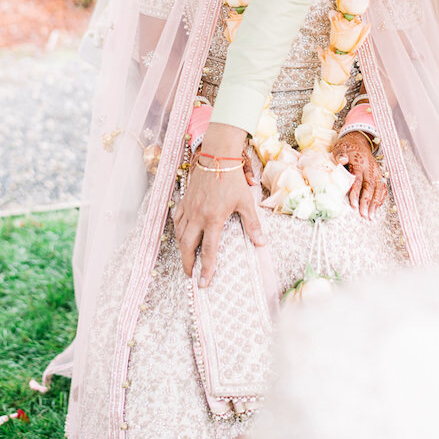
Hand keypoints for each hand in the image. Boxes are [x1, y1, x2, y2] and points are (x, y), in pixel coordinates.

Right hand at [174, 133, 263, 288]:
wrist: (217, 156)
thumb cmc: (232, 178)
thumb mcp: (246, 202)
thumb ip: (252, 224)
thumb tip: (261, 243)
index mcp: (213, 218)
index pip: (209, 250)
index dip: (206, 268)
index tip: (203, 282)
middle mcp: (198, 216)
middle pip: (187, 246)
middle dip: (187, 263)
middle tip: (190, 274)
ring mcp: (189, 207)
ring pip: (179, 233)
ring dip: (181, 248)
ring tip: (185, 258)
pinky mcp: (185, 199)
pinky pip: (177, 219)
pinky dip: (177, 229)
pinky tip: (181, 233)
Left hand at [332, 131, 387, 218]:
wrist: (358, 140)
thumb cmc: (346, 146)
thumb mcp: (340, 147)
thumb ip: (340, 154)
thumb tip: (342, 160)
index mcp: (359, 162)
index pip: (358, 180)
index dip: (356, 193)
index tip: (354, 206)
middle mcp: (370, 168)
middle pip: (369, 187)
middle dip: (366, 202)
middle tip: (364, 215)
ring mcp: (376, 172)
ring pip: (378, 190)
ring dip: (375, 204)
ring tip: (370, 217)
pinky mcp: (379, 174)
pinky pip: (382, 188)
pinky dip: (380, 198)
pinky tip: (376, 208)